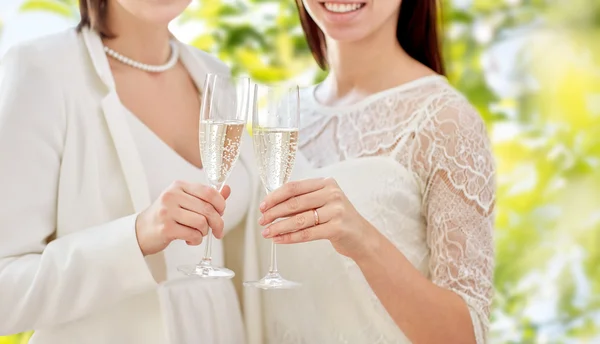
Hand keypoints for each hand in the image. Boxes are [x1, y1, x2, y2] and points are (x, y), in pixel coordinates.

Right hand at [136, 180, 230, 255]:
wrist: (141, 231)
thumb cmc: (167, 215)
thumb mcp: (185, 201)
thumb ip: (206, 197)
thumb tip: (227, 189)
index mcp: (179, 185)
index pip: (209, 192)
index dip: (221, 204)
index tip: (222, 213)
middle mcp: (172, 195)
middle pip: (208, 209)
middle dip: (218, 223)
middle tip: (219, 231)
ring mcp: (167, 211)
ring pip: (201, 222)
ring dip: (204, 232)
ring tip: (198, 234)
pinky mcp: (165, 228)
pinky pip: (193, 234)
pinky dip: (196, 240)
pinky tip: (190, 239)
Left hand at [258, 178, 379, 259]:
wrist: (362, 237)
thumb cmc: (338, 218)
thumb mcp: (324, 202)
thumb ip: (304, 200)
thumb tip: (272, 206)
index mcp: (326, 183)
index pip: (294, 187)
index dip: (275, 196)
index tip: (262, 206)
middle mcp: (332, 194)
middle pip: (294, 203)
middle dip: (274, 213)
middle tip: (261, 221)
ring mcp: (336, 211)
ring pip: (299, 220)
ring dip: (279, 227)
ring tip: (267, 233)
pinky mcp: (337, 228)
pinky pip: (307, 233)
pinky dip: (290, 238)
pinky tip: (279, 240)